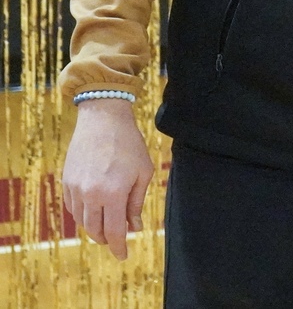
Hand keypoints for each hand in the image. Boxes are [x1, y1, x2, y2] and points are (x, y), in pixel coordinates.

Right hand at [62, 98, 154, 260]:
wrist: (103, 120)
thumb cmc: (129, 144)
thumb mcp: (143, 172)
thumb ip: (136, 202)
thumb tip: (134, 226)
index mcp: (113, 194)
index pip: (113, 231)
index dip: (118, 247)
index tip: (123, 255)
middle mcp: (91, 195)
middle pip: (95, 230)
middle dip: (106, 239)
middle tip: (116, 239)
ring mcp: (76, 189)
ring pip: (82, 221)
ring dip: (94, 227)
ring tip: (106, 224)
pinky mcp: (66, 182)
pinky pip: (73, 208)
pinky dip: (83, 214)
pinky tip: (93, 210)